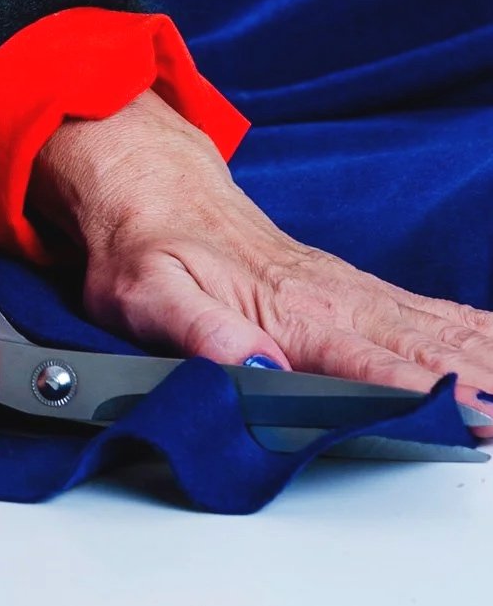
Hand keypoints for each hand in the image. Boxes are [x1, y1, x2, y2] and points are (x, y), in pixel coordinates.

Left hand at [35, 91, 492, 422]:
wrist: (151, 187)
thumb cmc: (147, 246)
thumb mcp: (149, 294)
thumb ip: (200, 333)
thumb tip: (252, 367)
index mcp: (287, 311)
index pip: (367, 362)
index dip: (419, 394)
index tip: (470, 417)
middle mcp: (329, 298)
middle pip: (420, 348)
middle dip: (476, 383)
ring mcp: (346, 290)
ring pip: (433, 329)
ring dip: (484, 360)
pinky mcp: (351, 288)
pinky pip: (425, 311)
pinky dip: (472, 329)